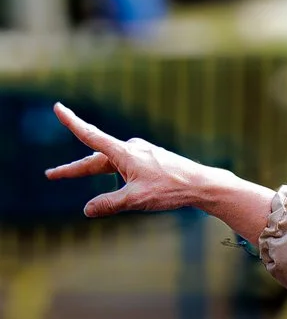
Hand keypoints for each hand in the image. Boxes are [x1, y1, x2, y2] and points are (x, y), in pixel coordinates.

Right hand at [44, 102, 211, 216]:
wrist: (202, 185)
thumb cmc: (170, 190)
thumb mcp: (136, 200)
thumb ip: (110, 204)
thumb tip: (87, 210)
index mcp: (123, 152)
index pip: (90, 135)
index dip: (72, 122)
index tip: (58, 107)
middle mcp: (131, 148)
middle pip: (95, 159)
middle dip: (74, 170)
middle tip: (51, 175)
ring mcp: (143, 153)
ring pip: (112, 164)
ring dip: (98, 174)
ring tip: (92, 185)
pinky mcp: (152, 160)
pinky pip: (128, 167)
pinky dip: (119, 176)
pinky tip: (129, 186)